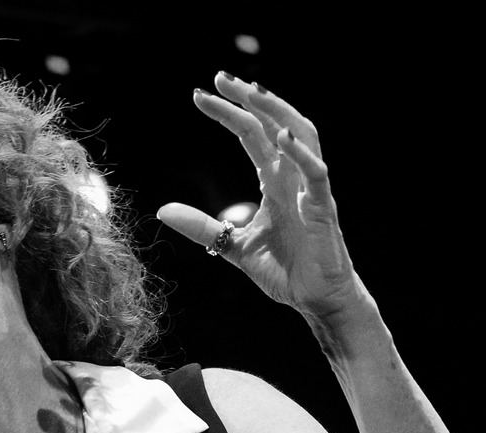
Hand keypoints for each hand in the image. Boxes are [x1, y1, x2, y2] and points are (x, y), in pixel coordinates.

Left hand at [157, 73, 371, 324]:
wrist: (316, 301)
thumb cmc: (285, 272)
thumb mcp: (232, 246)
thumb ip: (202, 227)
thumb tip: (162, 210)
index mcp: (273, 182)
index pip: (251, 135)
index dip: (227, 114)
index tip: (199, 95)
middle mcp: (293, 178)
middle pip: (274, 124)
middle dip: (250, 99)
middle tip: (221, 78)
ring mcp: (310, 190)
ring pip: (301, 136)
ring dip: (278, 111)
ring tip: (254, 91)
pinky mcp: (322, 210)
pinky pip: (316, 174)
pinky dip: (302, 154)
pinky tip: (282, 138)